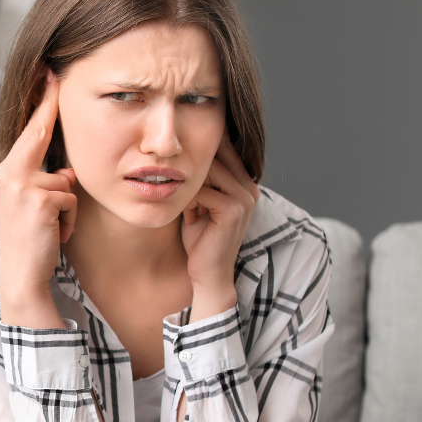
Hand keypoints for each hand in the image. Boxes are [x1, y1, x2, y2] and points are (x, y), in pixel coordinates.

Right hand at [0, 71, 76, 328]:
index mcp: (8, 172)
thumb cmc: (31, 244)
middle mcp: (11, 173)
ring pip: (67, 181)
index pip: (30, 130)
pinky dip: (69, 222)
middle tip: (54, 70)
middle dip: (49, 106)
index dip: (42, 100)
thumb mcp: (33, 206)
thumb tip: (67, 173)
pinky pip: (71, 201)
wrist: (21, 277)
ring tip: (50, 229)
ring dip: (67, 208)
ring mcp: (24, 185)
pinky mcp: (41, 199)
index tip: (50, 73)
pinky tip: (53, 236)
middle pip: (40, 133)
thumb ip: (46, 183)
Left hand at [180, 133, 258, 321]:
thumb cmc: (200, 241)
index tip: (178, 148)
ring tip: (180, 199)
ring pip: (209, 170)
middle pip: (217, 156)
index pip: (225, 150)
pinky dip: (187, 199)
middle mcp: (249, 187)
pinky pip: (202, 190)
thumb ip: (199, 184)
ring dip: (188, 183)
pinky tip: (185, 212)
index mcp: (244, 184)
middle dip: (191, 164)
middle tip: (172, 175)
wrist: (208, 274)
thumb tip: (180, 159)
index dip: (201, 147)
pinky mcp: (233, 209)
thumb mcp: (199, 206)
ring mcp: (244, 197)